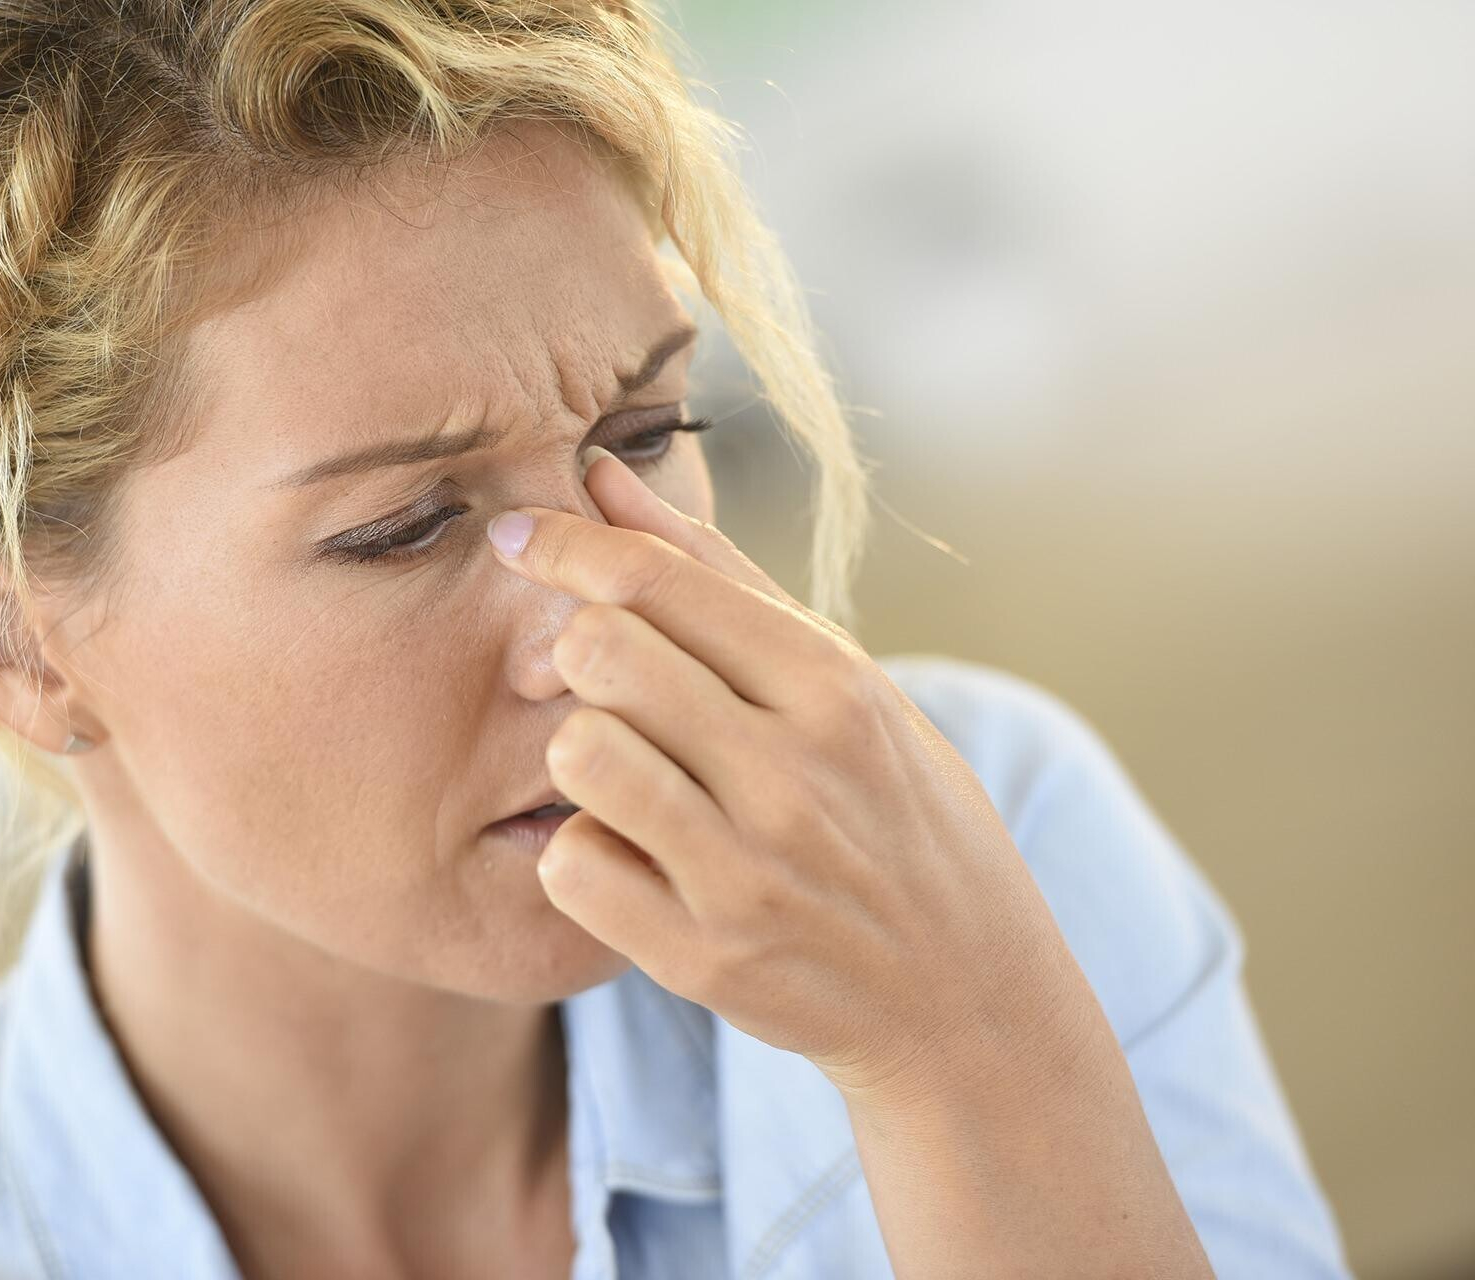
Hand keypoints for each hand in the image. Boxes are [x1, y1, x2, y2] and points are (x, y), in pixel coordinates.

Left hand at [485, 444, 1096, 1105]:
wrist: (968, 1000)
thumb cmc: (897, 815)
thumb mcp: (846, 684)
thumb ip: (721, 580)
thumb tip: (607, 479)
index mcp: (834, 688)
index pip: (656, 578)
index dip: (565, 543)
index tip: (519, 536)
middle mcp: (791, 774)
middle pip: (600, 652)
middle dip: (574, 648)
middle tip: (595, 678)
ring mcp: (745, 873)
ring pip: (577, 753)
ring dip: (579, 751)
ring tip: (622, 770)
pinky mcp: (702, 958)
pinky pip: (570, 864)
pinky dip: (581, 852)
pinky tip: (628, 854)